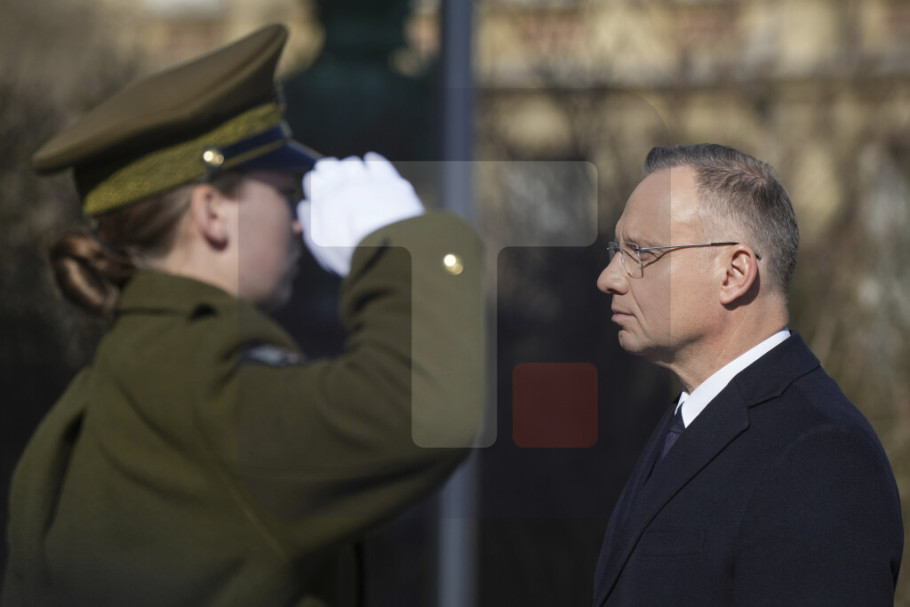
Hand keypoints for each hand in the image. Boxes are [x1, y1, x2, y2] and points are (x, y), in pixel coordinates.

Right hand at [297, 152, 423, 276]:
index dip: (315, 184)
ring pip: (352, 163)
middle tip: (333, 179)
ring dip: (349, 168)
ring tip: (353, 177)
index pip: (312, 180)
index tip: (319, 189)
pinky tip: (370, 162)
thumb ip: (310, 221)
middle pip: (330, 167)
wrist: (392, 249)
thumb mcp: (321, 244)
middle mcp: (343, 184)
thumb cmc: (353, 253)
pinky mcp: (390, 180)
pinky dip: (371, 161)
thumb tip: (305, 205)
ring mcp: (367, 179)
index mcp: (323, 199)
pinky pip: (377, 162)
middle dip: (329, 171)